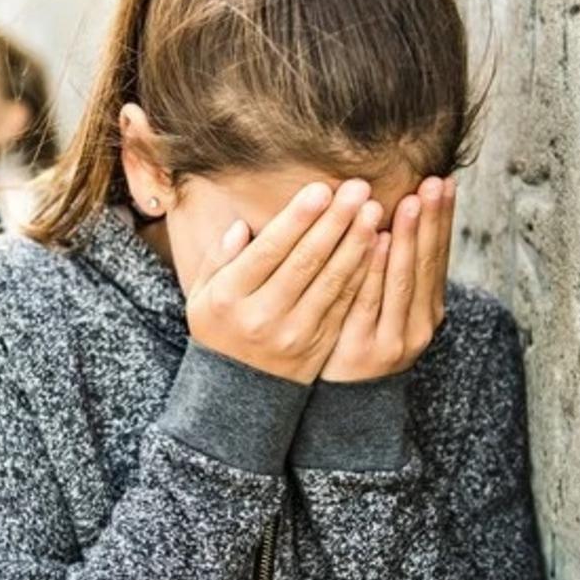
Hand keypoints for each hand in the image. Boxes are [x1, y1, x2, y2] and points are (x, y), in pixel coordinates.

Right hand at [186, 179, 382, 384]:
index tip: (321, 189)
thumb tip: (241, 227)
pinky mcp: (319, 345)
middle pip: (305, 262)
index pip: (269, 250)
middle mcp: (262, 315)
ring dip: (356, 243)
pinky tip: (377, 247)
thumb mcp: (203, 294)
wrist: (238, 391)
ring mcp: (294, 333)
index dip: (298, 219)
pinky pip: (345, 304)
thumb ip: (219, 258)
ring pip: (331, 282)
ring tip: (373, 210)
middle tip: (358, 189)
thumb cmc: (220, 327)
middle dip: (334, 222)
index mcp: (230, 297)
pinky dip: (363, 274)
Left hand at [321, 176, 455, 381]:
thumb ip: (390, 269)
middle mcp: (419, 324)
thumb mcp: (384, 308)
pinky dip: (376, 271)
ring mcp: (395, 339)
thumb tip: (396, 212)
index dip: (442, 220)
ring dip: (407, 239)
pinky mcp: (365, 350)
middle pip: (426, 264)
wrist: (344, 405)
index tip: (444, 182)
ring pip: (402, 280)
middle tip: (433, 183)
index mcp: (427, 310)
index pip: (437, 256)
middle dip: (431, 221)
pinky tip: (378, 242)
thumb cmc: (360, 341)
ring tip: (411, 202)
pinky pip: (370, 301)